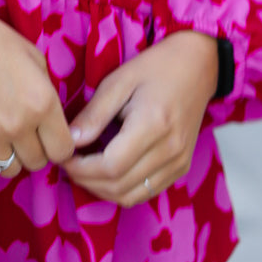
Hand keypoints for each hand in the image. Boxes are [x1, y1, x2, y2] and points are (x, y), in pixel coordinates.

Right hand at [0, 10, 74, 177]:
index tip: (47, 136)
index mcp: (43, 102)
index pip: (63, 151)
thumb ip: (46, 90)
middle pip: (37, 163)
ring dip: (8, 156)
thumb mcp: (32, 55)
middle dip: (33, 149)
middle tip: (21, 131)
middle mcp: (19, 125)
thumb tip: (51, 119)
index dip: (57, 144)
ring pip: (10, 170)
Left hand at [63, 31, 218, 206]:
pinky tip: (107, 173)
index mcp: (153, 125)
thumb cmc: (156, 68)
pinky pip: (147, 192)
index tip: (63, 157)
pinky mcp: (181, 168)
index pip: (111, 166)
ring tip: (84, 170)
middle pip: (120, 186)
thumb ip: (94, 114)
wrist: (197, 66)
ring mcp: (179, 162)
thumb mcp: (119, 81)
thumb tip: (70, 141)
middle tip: (68, 164)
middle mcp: (170, 150)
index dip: (82, 169)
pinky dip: (122, 190)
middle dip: (87, 181)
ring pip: (133, 196)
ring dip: (102, 190)